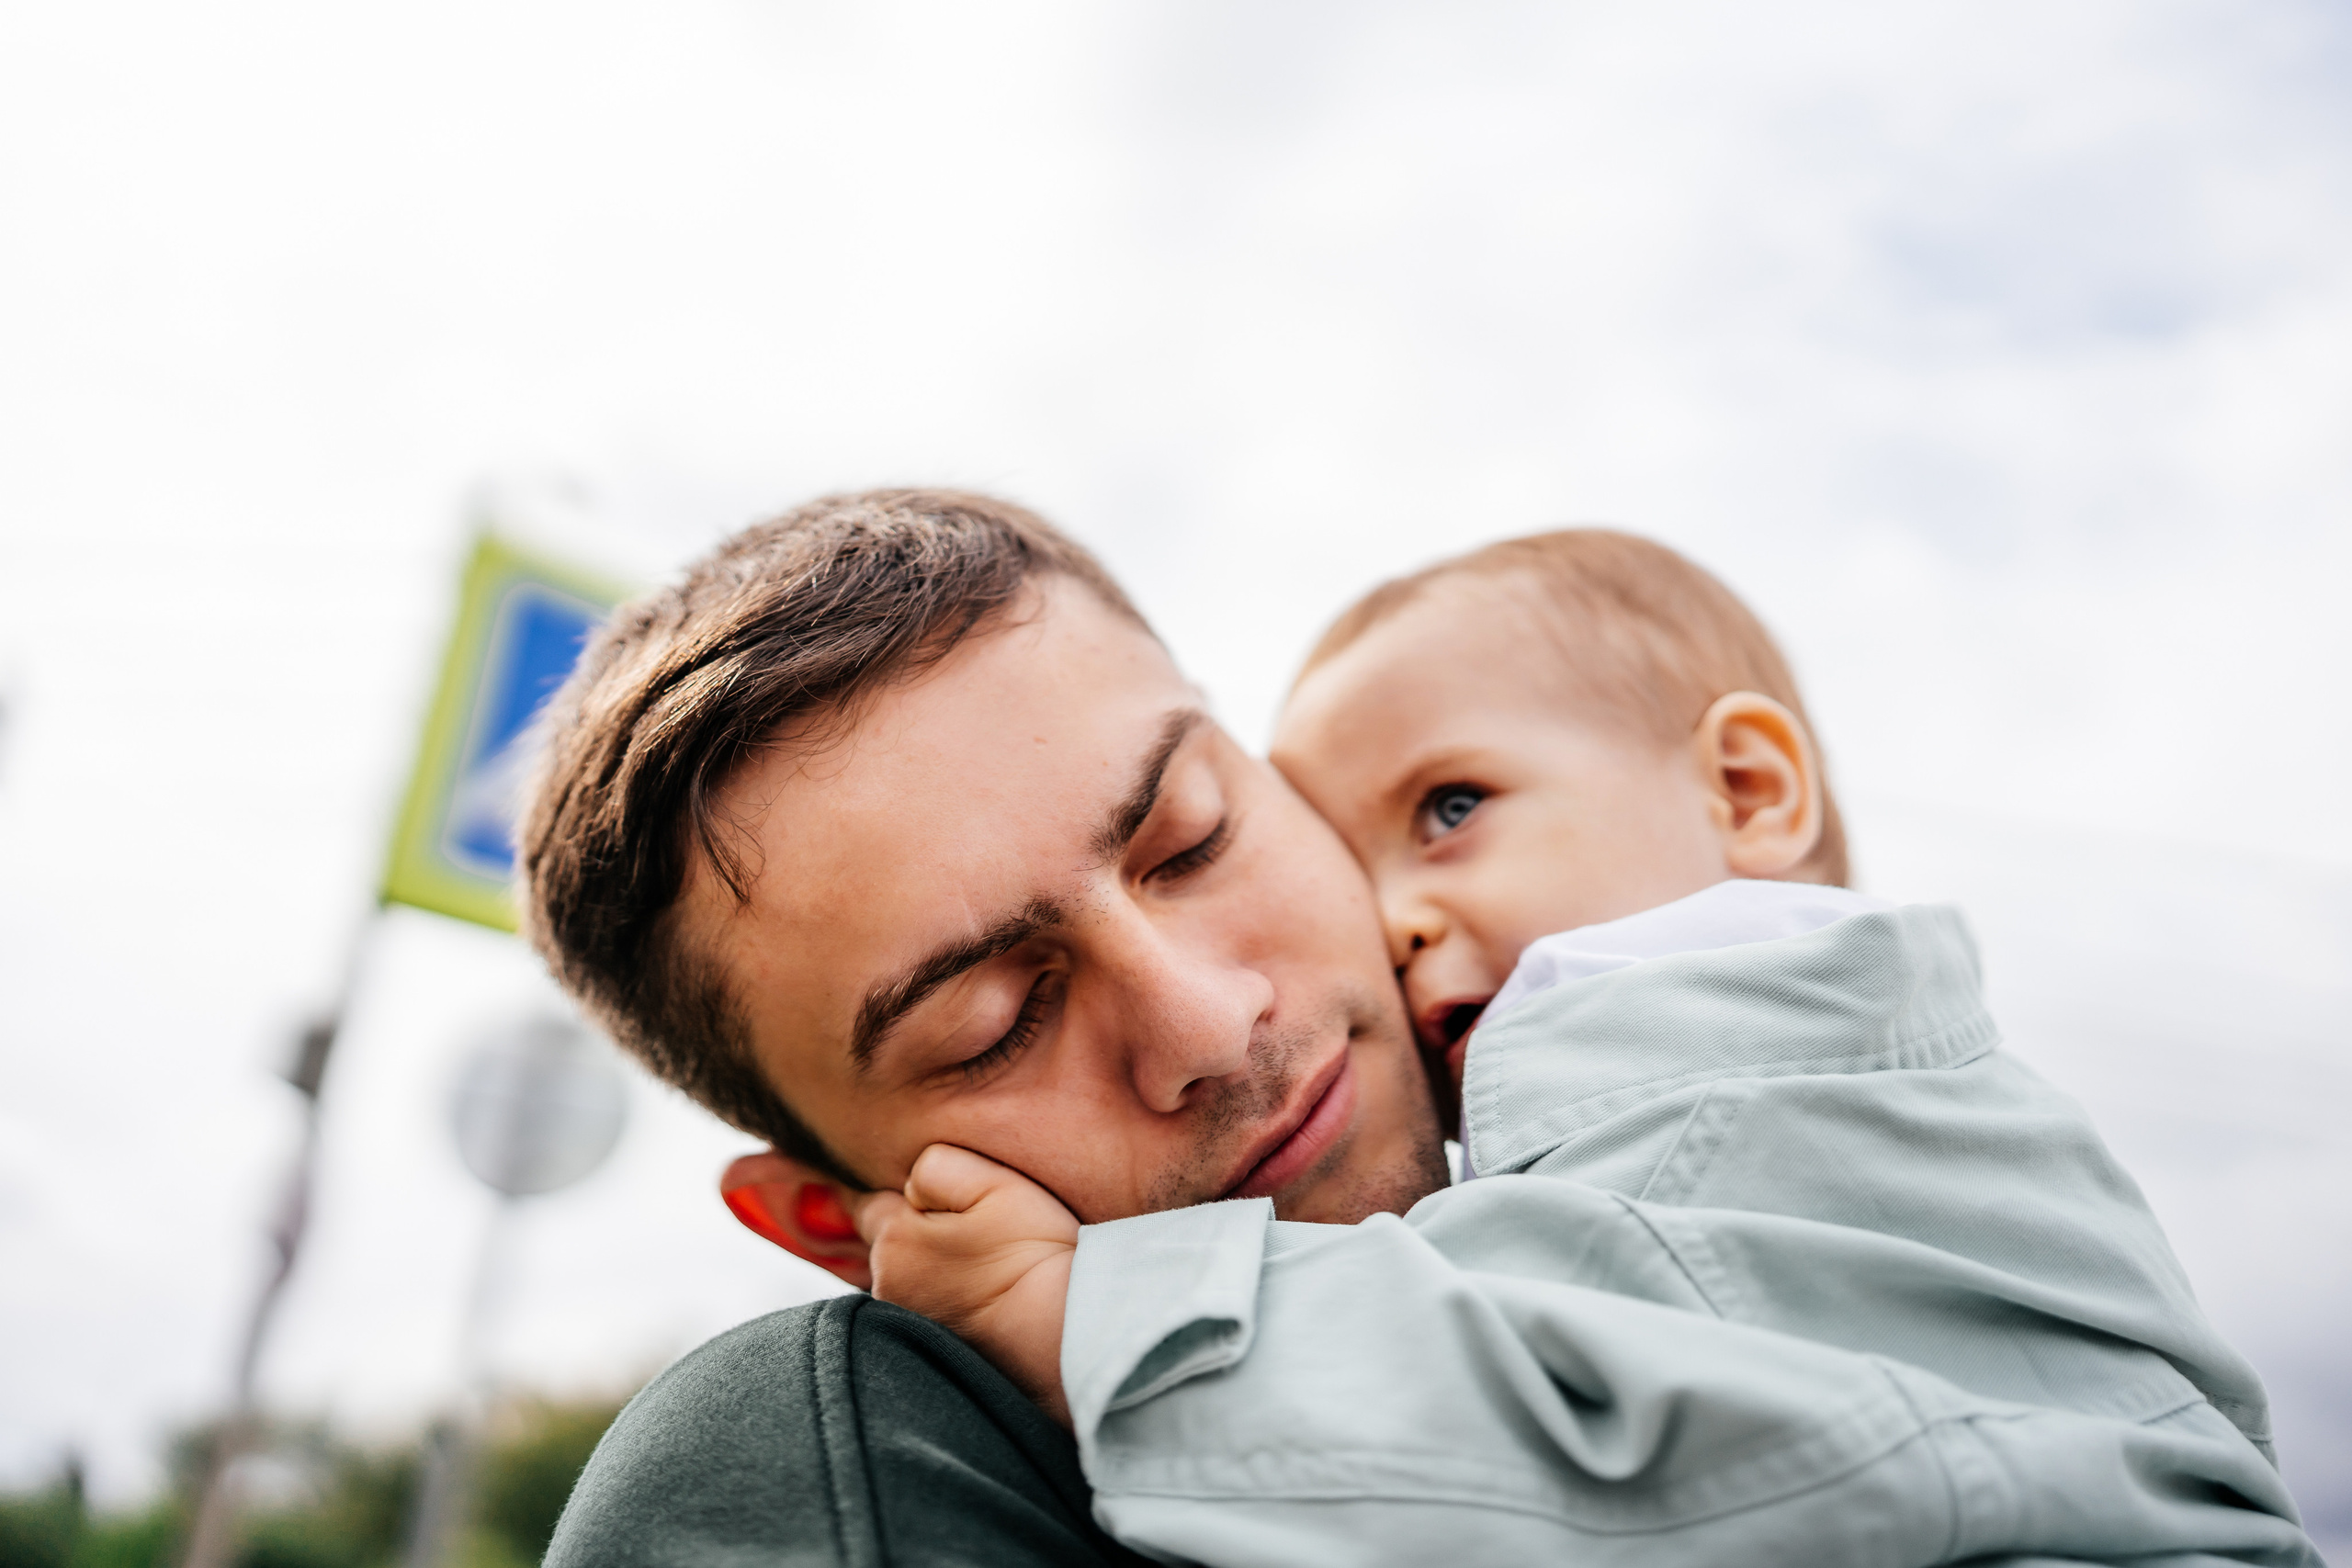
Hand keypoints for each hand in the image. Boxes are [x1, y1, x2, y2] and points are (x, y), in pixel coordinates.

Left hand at [859, 1144, 1079, 1426]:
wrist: (1060, 1332)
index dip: (897, 1193)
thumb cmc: (1029, 1253)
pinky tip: (983, 1296)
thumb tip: (911, 1185)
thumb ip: (936, 1165)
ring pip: (907, 1274)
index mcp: (893, 1240)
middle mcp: (885, 1286)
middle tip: (973, 1228)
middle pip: (888, 1240)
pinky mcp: (930, 1347)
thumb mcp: (991, 1182)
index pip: (866, 1202)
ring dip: (931, 1265)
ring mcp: (905, 1323)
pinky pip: (927, 1306)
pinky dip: (946, 1297)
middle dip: (915, 1229)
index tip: (932, 1198)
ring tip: (983, 1264)